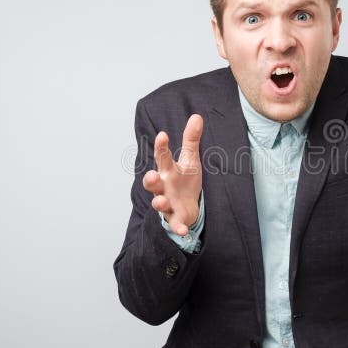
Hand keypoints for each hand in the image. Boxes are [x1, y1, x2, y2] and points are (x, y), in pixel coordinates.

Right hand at [142, 114, 202, 235]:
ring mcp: (167, 203)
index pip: (162, 157)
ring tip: (160, 200)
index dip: (161, 146)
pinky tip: (183, 231)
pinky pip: (174, 224)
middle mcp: (163, 186)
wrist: (188, 205)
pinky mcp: (175, 218)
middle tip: (153, 175)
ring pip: (158, 203)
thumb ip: (191, 140)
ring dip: (158, 202)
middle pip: (152, 182)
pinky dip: (177, 228)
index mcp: (168, 170)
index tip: (163, 135)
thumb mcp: (191, 160)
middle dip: (150, 179)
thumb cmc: (185, 180)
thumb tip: (197, 116)